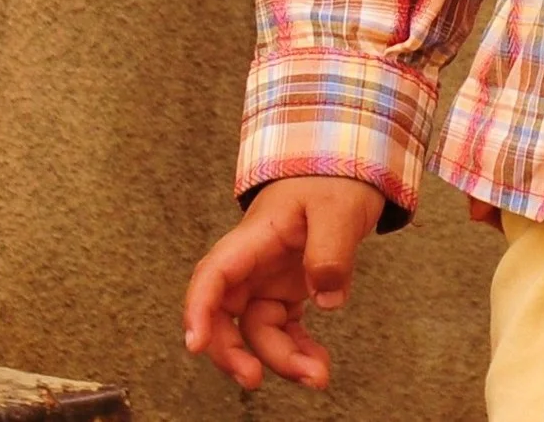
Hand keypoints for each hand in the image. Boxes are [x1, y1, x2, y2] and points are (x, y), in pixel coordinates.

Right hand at [182, 176, 386, 391]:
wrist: (348, 164)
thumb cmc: (335, 177)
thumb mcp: (339, 209)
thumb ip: (331, 252)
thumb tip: (325, 301)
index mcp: (255, 237)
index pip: (214, 274)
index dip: (198, 310)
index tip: (195, 343)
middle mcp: (254, 262)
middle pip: (226, 313)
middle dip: (233, 351)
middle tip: (254, 379)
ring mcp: (270, 278)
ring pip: (258, 330)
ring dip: (280, 359)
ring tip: (318, 376)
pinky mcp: (289, 288)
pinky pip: (284, 329)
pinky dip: (298, 350)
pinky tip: (318, 364)